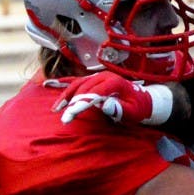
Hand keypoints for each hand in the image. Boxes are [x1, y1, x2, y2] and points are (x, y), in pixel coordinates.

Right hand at [58, 71, 172, 124]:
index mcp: (114, 82)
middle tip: (64, 118)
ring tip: (56, 109)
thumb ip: (119, 108)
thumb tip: (103, 104)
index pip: (93, 92)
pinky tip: (50, 85)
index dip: (81, 103)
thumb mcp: (132, 111)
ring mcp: (98, 77)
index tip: (71, 113)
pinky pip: (76, 81)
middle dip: (72, 103)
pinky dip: (64, 84)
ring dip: (65, 96)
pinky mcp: (94, 80)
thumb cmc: (138, 107)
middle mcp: (104, 76)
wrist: (143, 99)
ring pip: (76, 84)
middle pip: (83, 88)